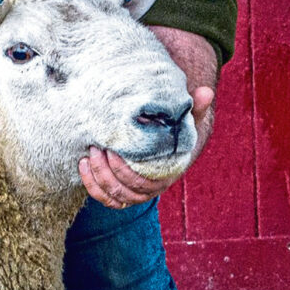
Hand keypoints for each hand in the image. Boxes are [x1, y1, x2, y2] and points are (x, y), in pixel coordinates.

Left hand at [78, 85, 213, 207]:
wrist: (160, 142)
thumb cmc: (171, 130)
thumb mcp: (184, 120)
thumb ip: (195, 108)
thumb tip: (206, 92)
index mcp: (166, 174)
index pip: (144, 181)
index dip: (125, 168)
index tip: (113, 147)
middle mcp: (151, 189)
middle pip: (125, 189)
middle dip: (107, 169)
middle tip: (97, 146)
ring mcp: (134, 195)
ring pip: (113, 194)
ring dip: (97, 175)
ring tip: (89, 153)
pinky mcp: (119, 196)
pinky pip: (103, 198)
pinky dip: (91, 184)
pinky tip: (83, 164)